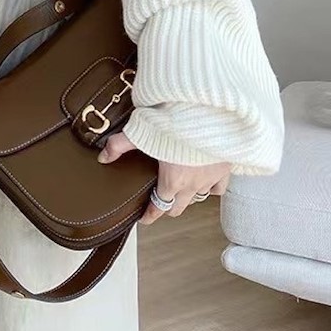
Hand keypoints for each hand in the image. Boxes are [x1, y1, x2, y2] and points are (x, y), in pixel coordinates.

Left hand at [98, 132, 230, 224]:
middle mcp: (193, 184)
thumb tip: (103, 156)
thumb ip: (119, 145)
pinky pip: (219, 187)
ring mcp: (211, 178)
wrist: (211, 111)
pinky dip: (212, 187)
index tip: (144, 219)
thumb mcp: (141, 131)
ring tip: (181, 189)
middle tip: (160, 202)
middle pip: (179, 208)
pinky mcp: (226, 167)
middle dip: (167, 208)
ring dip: (188, 196)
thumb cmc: (178, 121)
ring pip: (198, 198)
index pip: (159, 207)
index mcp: (172, 181)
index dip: (149, 216)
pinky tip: (206, 181)